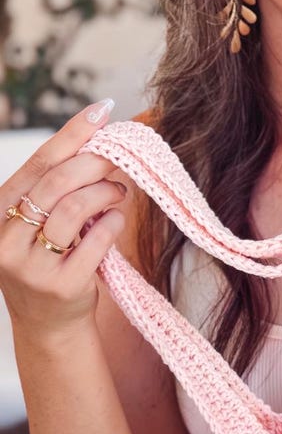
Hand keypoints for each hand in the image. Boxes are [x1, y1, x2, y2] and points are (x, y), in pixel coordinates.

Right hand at [0, 99, 126, 337]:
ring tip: (118, 193)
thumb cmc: (51, 258)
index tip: (102, 110)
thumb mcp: (40, 221)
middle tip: (118, 160)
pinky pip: (96, 240)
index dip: (72, 133)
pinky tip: (115, 219)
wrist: (49, 324)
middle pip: (56, 183)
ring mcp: (30, 265)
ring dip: (106, 193)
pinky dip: (113, 223)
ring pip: (74, 208)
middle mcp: (6, 238)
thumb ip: (58, 185)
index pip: (38, 163)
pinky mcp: (60, 285)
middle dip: (95, 164)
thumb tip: (99, 133)